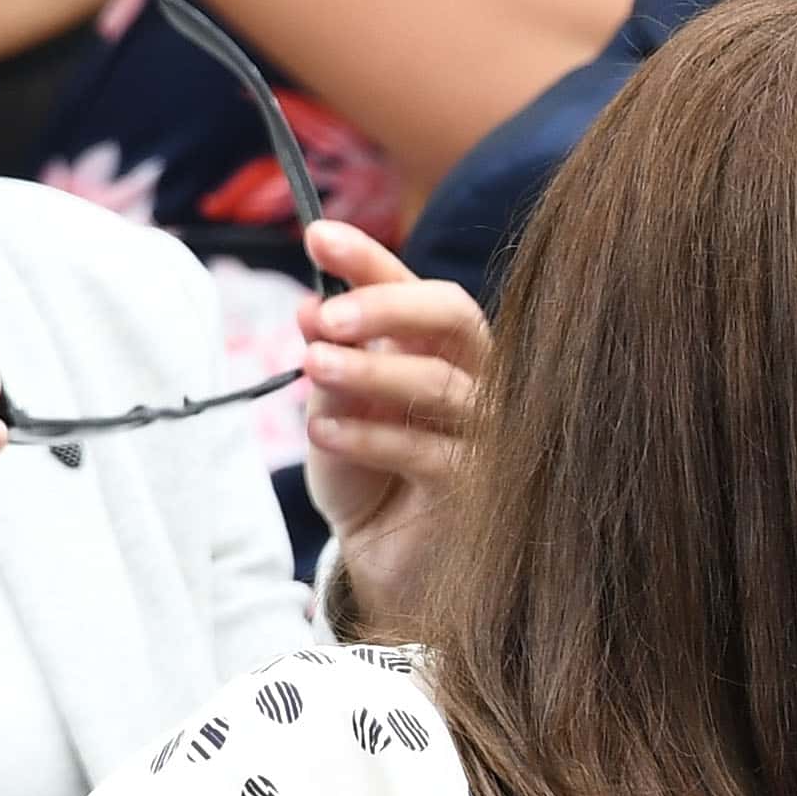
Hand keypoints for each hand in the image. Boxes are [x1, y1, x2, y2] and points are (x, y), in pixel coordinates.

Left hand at [295, 222, 488, 630]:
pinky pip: (429, 451)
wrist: (384, 559)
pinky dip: (371, 435)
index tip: (317, 236)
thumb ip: (330, 358)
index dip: (370, 259)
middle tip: (325, 315)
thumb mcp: (334, 405)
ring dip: (372, 371)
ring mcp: (485, 432)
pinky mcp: (480, 488)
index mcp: (439, 348)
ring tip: (311, 366)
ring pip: (443, 384)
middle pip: (456, 318)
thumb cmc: (366, 473)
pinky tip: (324, 431)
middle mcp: (474, 379)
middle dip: (388, 305)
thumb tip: (311, 308)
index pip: (416, 288)